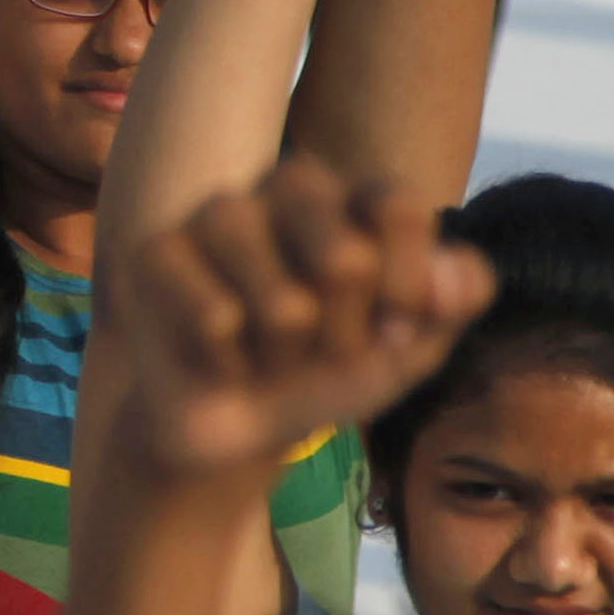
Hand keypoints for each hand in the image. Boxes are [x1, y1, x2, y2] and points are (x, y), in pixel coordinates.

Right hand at [96, 160, 496, 485]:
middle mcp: (285, 186)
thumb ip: (456, 298)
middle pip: (346, 261)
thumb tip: (447, 274)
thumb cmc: (330, 368)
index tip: (397, 333)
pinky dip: (230, 363)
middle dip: (344, 336)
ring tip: (267, 354)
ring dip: (285, 358)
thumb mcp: (412, 346)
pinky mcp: (158, 252)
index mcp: (352, 194)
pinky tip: (217, 358)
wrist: (238, 428)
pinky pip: (217, 320)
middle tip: (321, 348)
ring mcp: (218, 213)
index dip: (407, 287)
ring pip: (283, 304)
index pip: (398, 206)